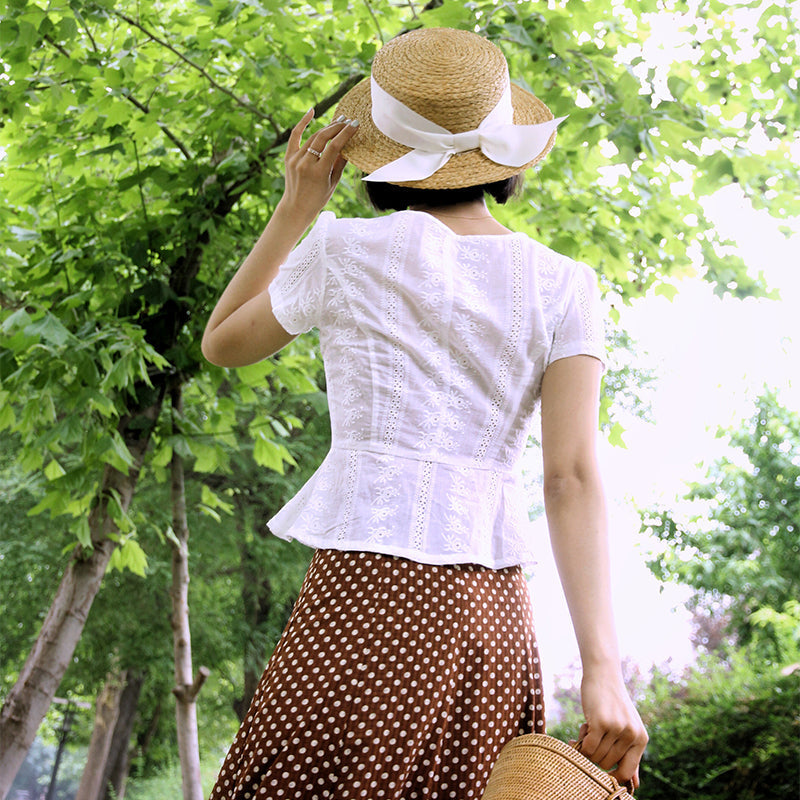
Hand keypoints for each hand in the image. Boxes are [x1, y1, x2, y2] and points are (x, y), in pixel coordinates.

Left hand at [280, 108, 359, 223]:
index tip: (355, 124)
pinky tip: (312, 112)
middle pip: (323, 137)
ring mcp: (295, 159)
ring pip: (313, 137)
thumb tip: (348, 144)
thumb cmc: (318, 198)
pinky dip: (302, 123)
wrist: (296, 207)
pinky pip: (295, 136)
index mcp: (319, 172)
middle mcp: (306, 164)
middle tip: (347, 121)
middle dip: (337, 127)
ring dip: (326, 128)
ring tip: (338, 122)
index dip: (346, 133)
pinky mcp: (288, 157)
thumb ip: (340, 163)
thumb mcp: (333, 183)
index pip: (335, 146)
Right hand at [575, 670, 647, 789]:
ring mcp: (617, 729)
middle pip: (607, 765)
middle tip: (591, 737)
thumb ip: (629, 753)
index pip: (627, 773)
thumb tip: (633, 785)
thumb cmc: (612, 702)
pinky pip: (587, 747)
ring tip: (588, 728)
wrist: (603, 674)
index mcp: (641, 739)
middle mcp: (632, 735)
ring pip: (596, 756)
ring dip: (587, 746)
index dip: (611, 777)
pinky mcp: (601, 722)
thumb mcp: (626, 727)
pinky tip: (582, 728)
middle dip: (595, 755)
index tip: (599, 771)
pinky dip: (580, 743)